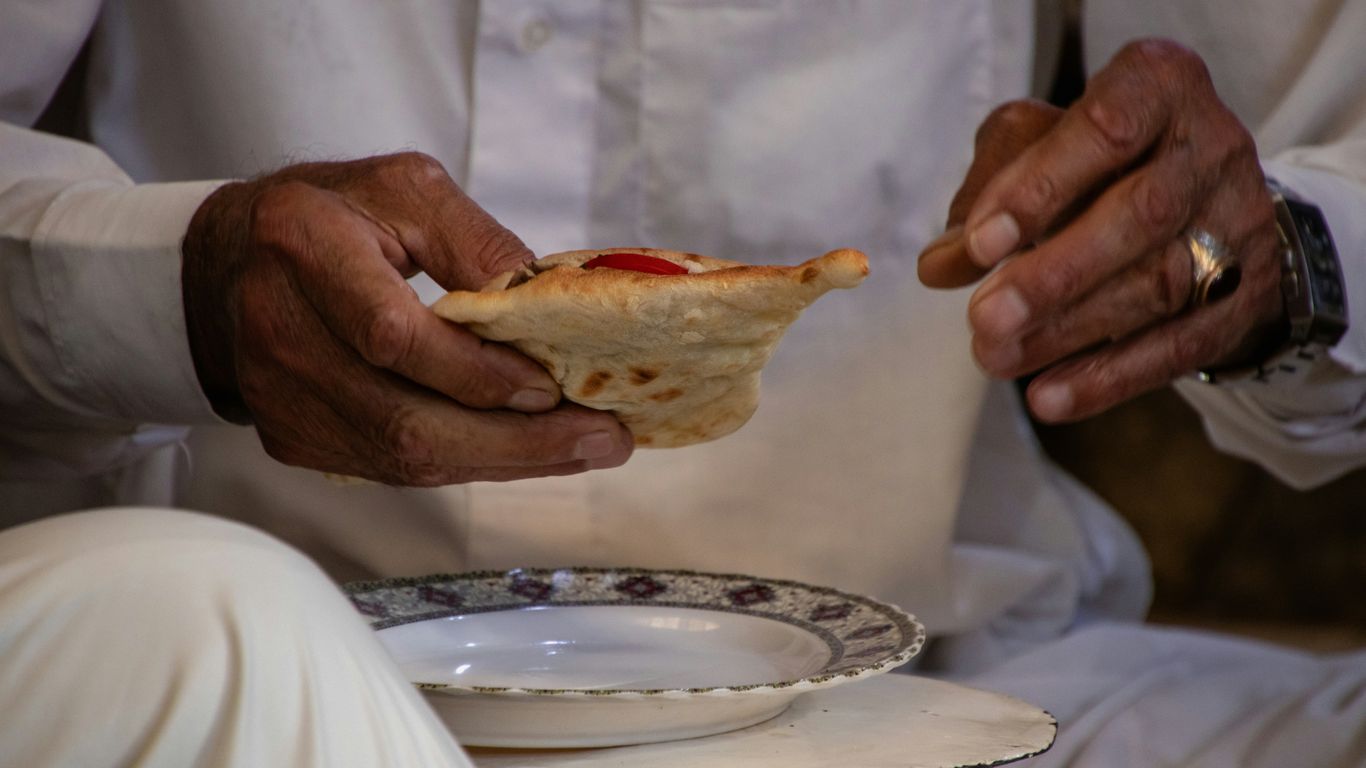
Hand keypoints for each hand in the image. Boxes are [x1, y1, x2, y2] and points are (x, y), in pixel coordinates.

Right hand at [182, 152, 632, 484]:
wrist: (226, 264)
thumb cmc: (331, 215)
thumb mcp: (406, 189)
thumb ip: (474, 239)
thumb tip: (544, 303)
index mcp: (303, 247)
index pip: (394, 336)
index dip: (476, 372)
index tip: (551, 385)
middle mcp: (280, 333)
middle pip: (406, 421)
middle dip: (518, 441)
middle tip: (605, 440)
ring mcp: (280, 399)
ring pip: (406, 459)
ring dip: (506, 462)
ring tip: (584, 449)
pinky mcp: (292, 439)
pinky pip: (394, 469)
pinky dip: (468, 463)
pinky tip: (525, 451)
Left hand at [918, 40, 1285, 421]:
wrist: (1202, 196)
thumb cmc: (1096, 161)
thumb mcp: (1036, 146)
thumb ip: (986, 195)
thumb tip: (942, 265)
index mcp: (1159, 87)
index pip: (1105, 130)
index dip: (1040, 187)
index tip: (980, 244)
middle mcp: (1211, 146)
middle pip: (1140, 214)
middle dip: (1054, 276)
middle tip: (983, 319)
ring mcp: (1240, 221)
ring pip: (1159, 285)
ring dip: (1068, 332)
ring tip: (995, 358)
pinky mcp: (1249, 295)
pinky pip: (1181, 345)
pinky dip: (1109, 378)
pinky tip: (1049, 397)